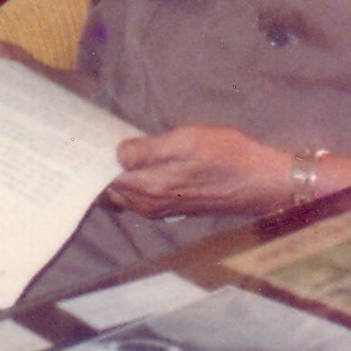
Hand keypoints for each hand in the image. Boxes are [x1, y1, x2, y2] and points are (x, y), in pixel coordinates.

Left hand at [106, 125, 297, 217]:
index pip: (106, 180)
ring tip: (117, 151)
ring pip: (126, 197)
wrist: (261, 180)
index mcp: (151, 188)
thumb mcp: (187, 141)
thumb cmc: (227, 155)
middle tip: (99, 143)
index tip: (90, 143)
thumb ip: (148, 150)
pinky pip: (142, 199)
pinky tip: (140, 165)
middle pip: (112, 191)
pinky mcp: (175, 207)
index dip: (96, 161)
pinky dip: (134, 184)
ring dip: (118, 178)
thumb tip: (118, 154)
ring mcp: (163, 209)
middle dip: (102, 171)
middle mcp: (152, 205)